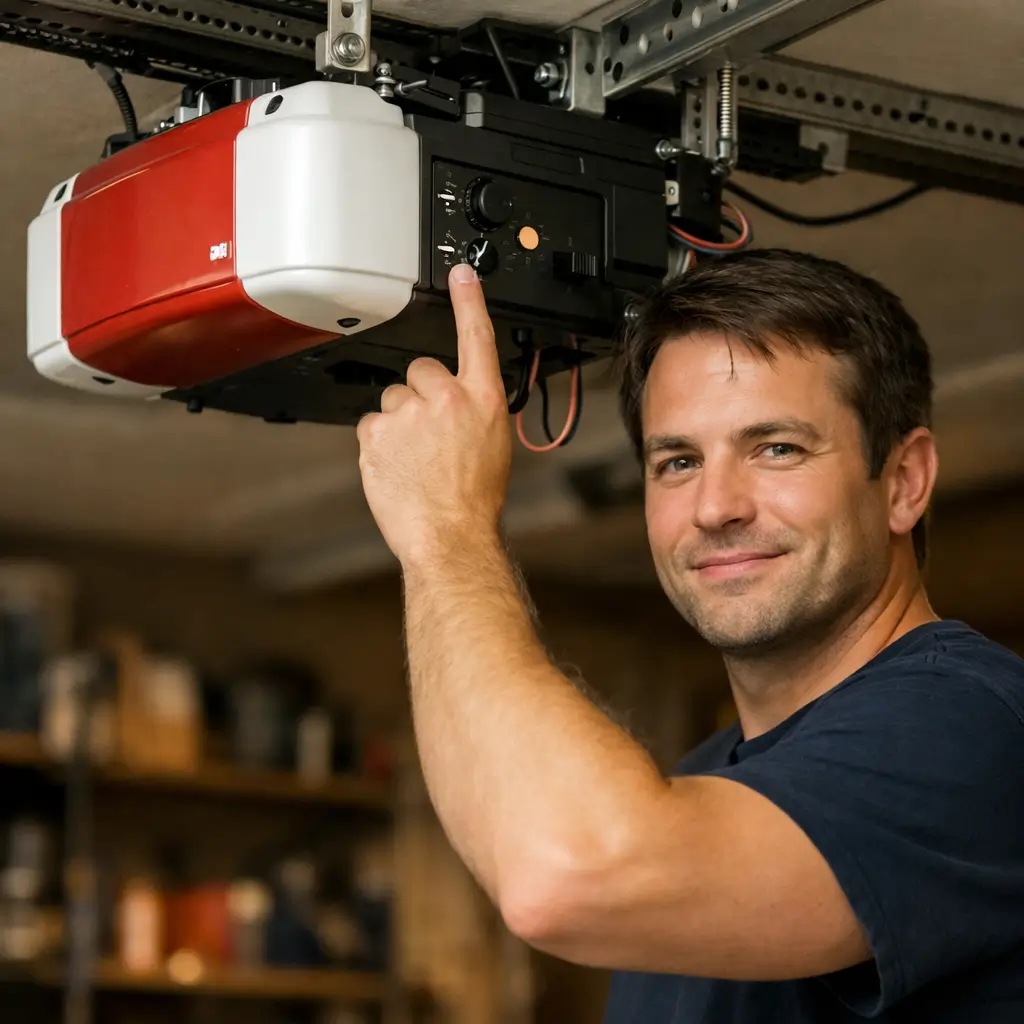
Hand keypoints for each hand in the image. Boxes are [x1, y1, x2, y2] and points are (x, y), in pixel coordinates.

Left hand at [356, 263, 511, 565]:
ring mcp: (408, 415)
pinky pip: (371, 425)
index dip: (468, 300)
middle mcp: (446, 399)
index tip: (461, 274)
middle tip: (429, 433)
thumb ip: (474, 412)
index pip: (476, 336)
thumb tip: (458, 403)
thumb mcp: (493, 446)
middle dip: (420, 395)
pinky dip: (379, 443)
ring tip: (415, 458)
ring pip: (393, 400)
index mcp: (483, 400)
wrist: (449, 535)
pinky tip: (397, 467)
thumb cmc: (474, 499)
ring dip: (399, 421)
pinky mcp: (377, 434)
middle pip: (421, 370)